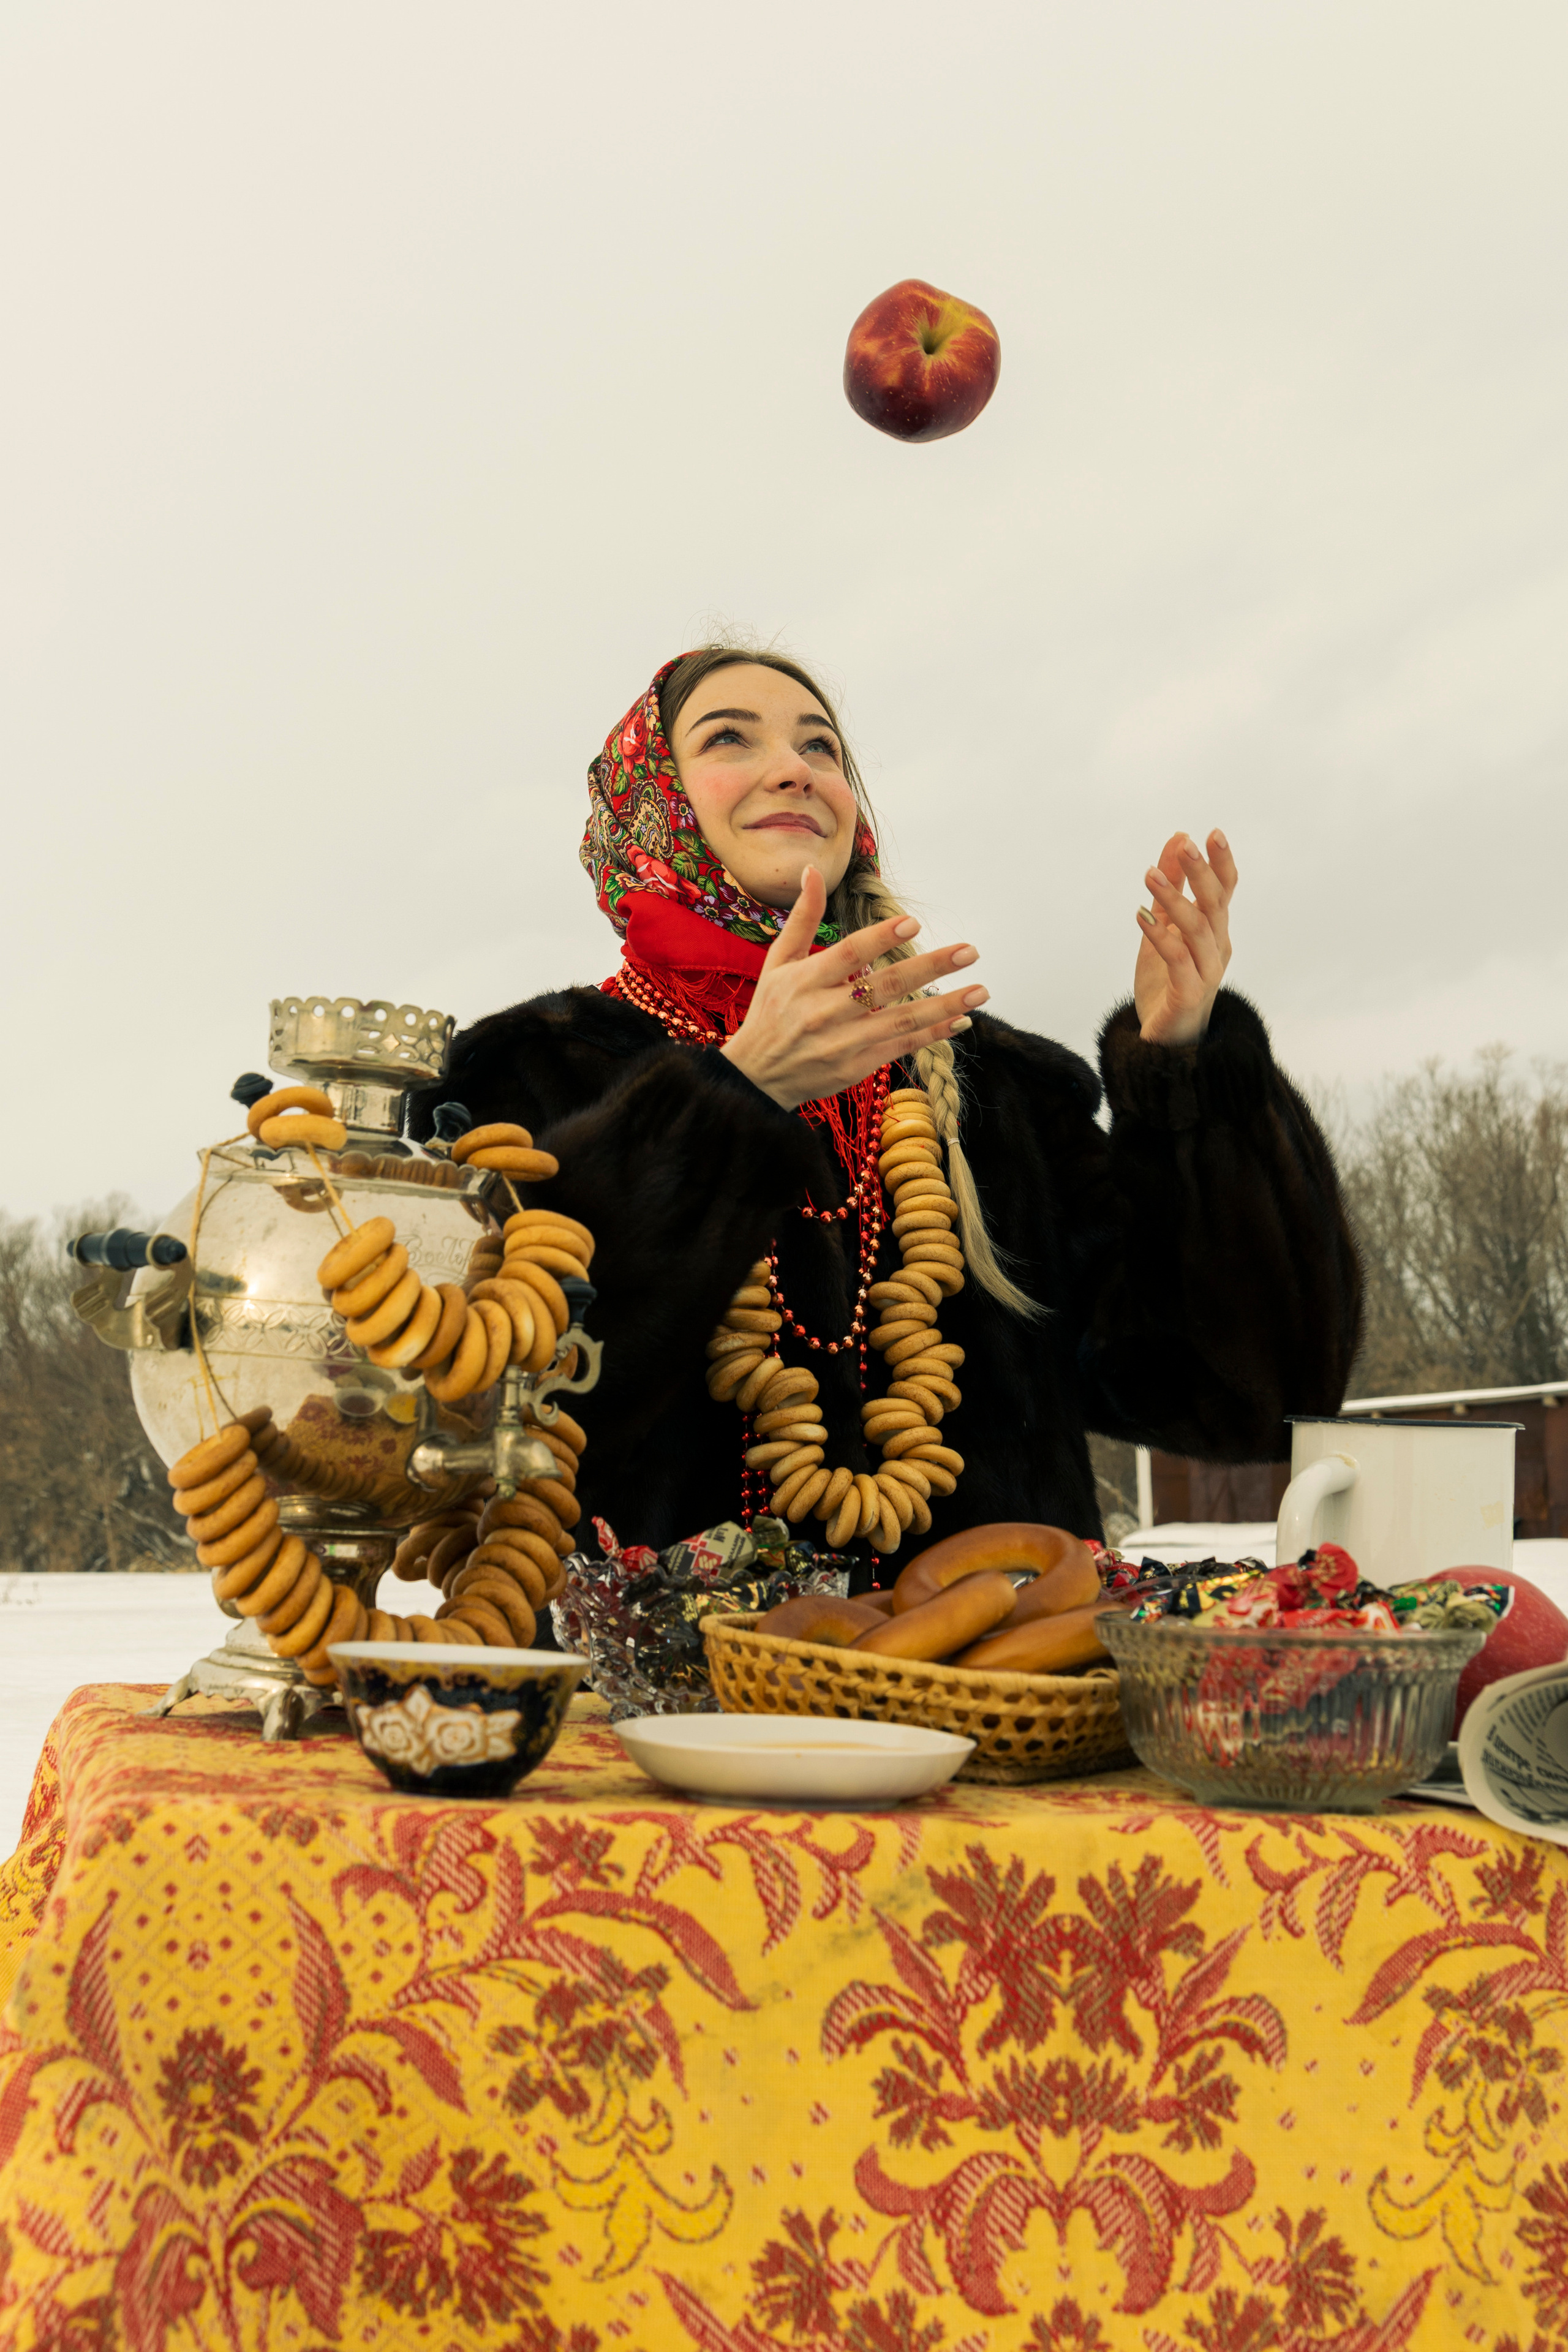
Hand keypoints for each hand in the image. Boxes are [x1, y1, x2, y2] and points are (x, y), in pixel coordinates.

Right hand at [722, 866, 987, 1110]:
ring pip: (901, 1020)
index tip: (913, 923)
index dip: (881, 938)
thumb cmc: (769, 1013)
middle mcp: (824, 1011)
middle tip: (969, 952)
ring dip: (945, 1005)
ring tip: (980, 990)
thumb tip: (812, 871)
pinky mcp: (855, 1067)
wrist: (757, 1077)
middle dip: (931, 967)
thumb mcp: (777, 962)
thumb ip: (802, 917)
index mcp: (804, 980)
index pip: (848, 954)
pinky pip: (901, 1047)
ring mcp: (843, 1042)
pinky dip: (932, 1035)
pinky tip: (960, 1021)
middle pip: (885, 985)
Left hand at [1134, 830, 1236, 1046]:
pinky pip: (1178, 960)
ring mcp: (1207, 973)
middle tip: (1185, 845)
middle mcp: (1217, 949)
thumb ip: (1170, 888)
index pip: (1225, 892)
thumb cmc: (1167, 983)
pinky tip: (1140, 915)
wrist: (1166, 1040)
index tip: (1211, 833)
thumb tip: (1177, 839)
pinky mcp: (1189, 995)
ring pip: (1197, 929)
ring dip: (1174, 899)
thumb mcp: (1163, 927)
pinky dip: (1160, 936)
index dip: (1221, 863)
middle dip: (1201, 872)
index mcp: (1215, 933)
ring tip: (1149, 875)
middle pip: (1215, 904)